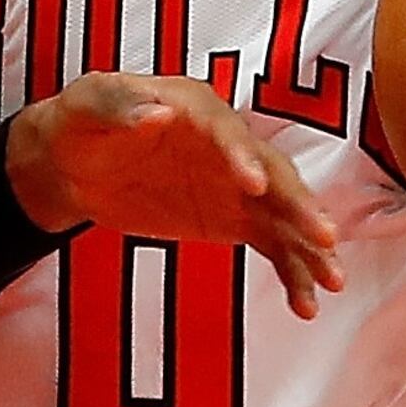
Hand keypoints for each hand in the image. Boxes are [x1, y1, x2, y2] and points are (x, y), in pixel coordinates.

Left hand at [7, 72, 346, 317]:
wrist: (73, 161)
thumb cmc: (82, 120)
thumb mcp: (88, 102)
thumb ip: (120, 104)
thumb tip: (161, 111)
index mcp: (196, 107)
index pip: (226, 132)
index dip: (242, 157)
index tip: (255, 186)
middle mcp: (229, 144)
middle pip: (273, 173)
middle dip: (299, 205)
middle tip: (323, 237)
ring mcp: (236, 185)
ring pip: (284, 215)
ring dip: (309, 247)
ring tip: (331, 282)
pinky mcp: (234, 219)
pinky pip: (272, 245)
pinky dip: (292, 272)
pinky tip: (306, 305)